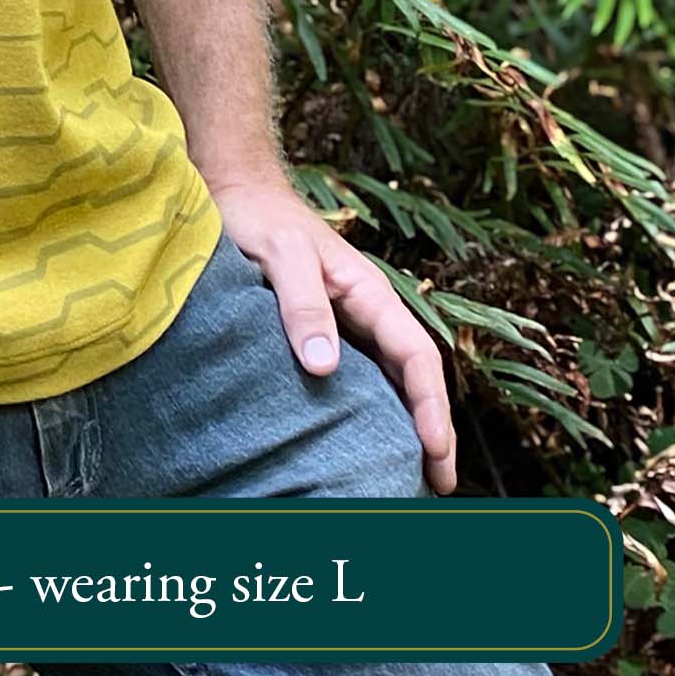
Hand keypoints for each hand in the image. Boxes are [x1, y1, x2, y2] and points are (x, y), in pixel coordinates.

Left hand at [204, 171, 457, 495]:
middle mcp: (367, 312)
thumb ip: (303, 305)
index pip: (417, 355)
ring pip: (390, 380)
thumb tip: (324, 367)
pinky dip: (371, 411)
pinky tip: (362, 440)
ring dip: (405, 424)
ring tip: (411, 475)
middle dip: (432, 428)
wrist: (235, 191)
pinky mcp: (321, 332)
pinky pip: (359, 377)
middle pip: (414, 376)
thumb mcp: (282, 254)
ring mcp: (347, 323)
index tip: (435, 451)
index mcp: (370, 293)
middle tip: (439, 484)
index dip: (430, 405)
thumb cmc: (259, 217)